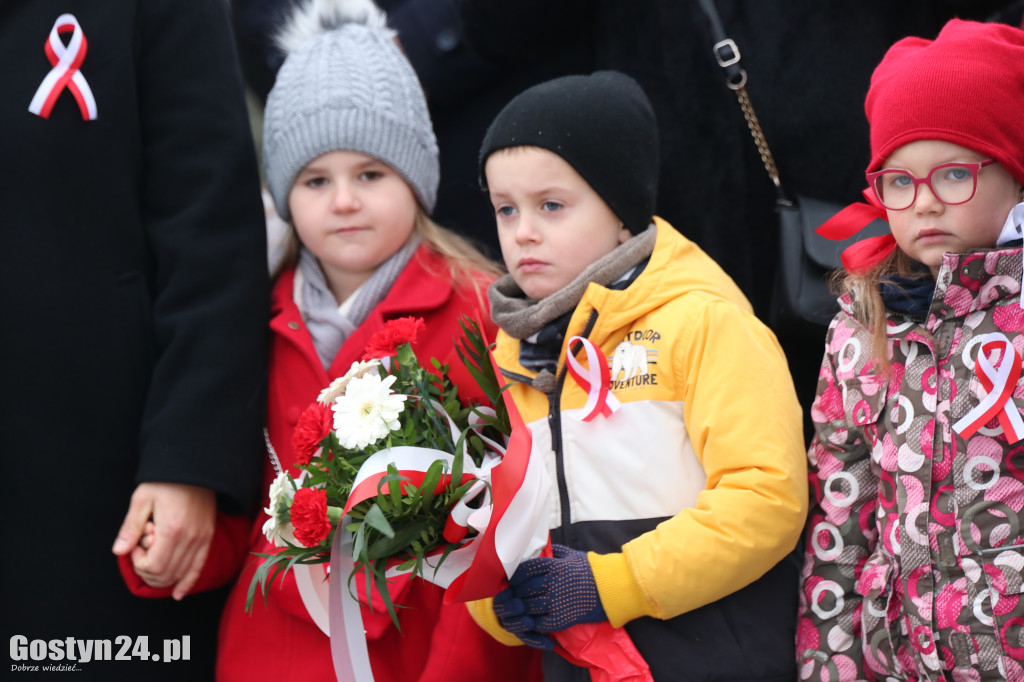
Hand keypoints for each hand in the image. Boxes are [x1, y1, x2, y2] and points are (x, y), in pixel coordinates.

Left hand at [111, 482, 215, 599]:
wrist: (196, 468)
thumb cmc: (166, 481)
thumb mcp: (142, 499)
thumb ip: (130, 528)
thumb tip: (118, 552)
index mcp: (171, 529)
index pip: (154, 566)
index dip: (138, 563)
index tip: (134, 545)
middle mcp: (190, 538)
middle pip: (166, 573)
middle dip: (147, 570)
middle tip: (141, 550)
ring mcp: (202, 539)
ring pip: (180, 574)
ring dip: (163, 574)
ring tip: (153, 557)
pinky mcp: (208, 538)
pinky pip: (198, 567)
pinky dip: (188, 582)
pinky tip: (178, 593)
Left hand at [493, 544, 606, 647]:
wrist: (613, 589)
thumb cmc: (593, 570)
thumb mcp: (573, 555)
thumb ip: (555, 551)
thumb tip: (540, 547)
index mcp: (554, 566)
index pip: (526, 569)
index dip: (515, 575)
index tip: (511, 578)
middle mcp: (553, 582)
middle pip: (525, 588)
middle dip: (515, 592)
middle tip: (511, 595)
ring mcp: (557, 601)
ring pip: (529, 605)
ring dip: (522, 607)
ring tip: (519, 608)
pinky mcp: (562, 618)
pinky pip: (540, 622)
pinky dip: (533, 622)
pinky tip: (531, 620)